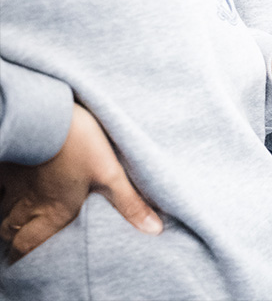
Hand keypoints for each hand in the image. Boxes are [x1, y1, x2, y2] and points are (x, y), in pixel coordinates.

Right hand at [0, 104, 161, 262]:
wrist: (45, 115)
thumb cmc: (80, 145)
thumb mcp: (111, 174)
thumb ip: (129, 204)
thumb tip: (154, 229)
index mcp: (55, 210)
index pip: (28, 245)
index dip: (22, 255)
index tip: (22, 259)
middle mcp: (28, 203)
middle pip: (10, 230)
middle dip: (13, 238)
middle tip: (19, 239)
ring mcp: (14, 184)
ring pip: (2, 209)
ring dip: (7, 216)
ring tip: (15, 217)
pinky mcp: (6, 164)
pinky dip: (1, 189)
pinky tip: (7, 185)